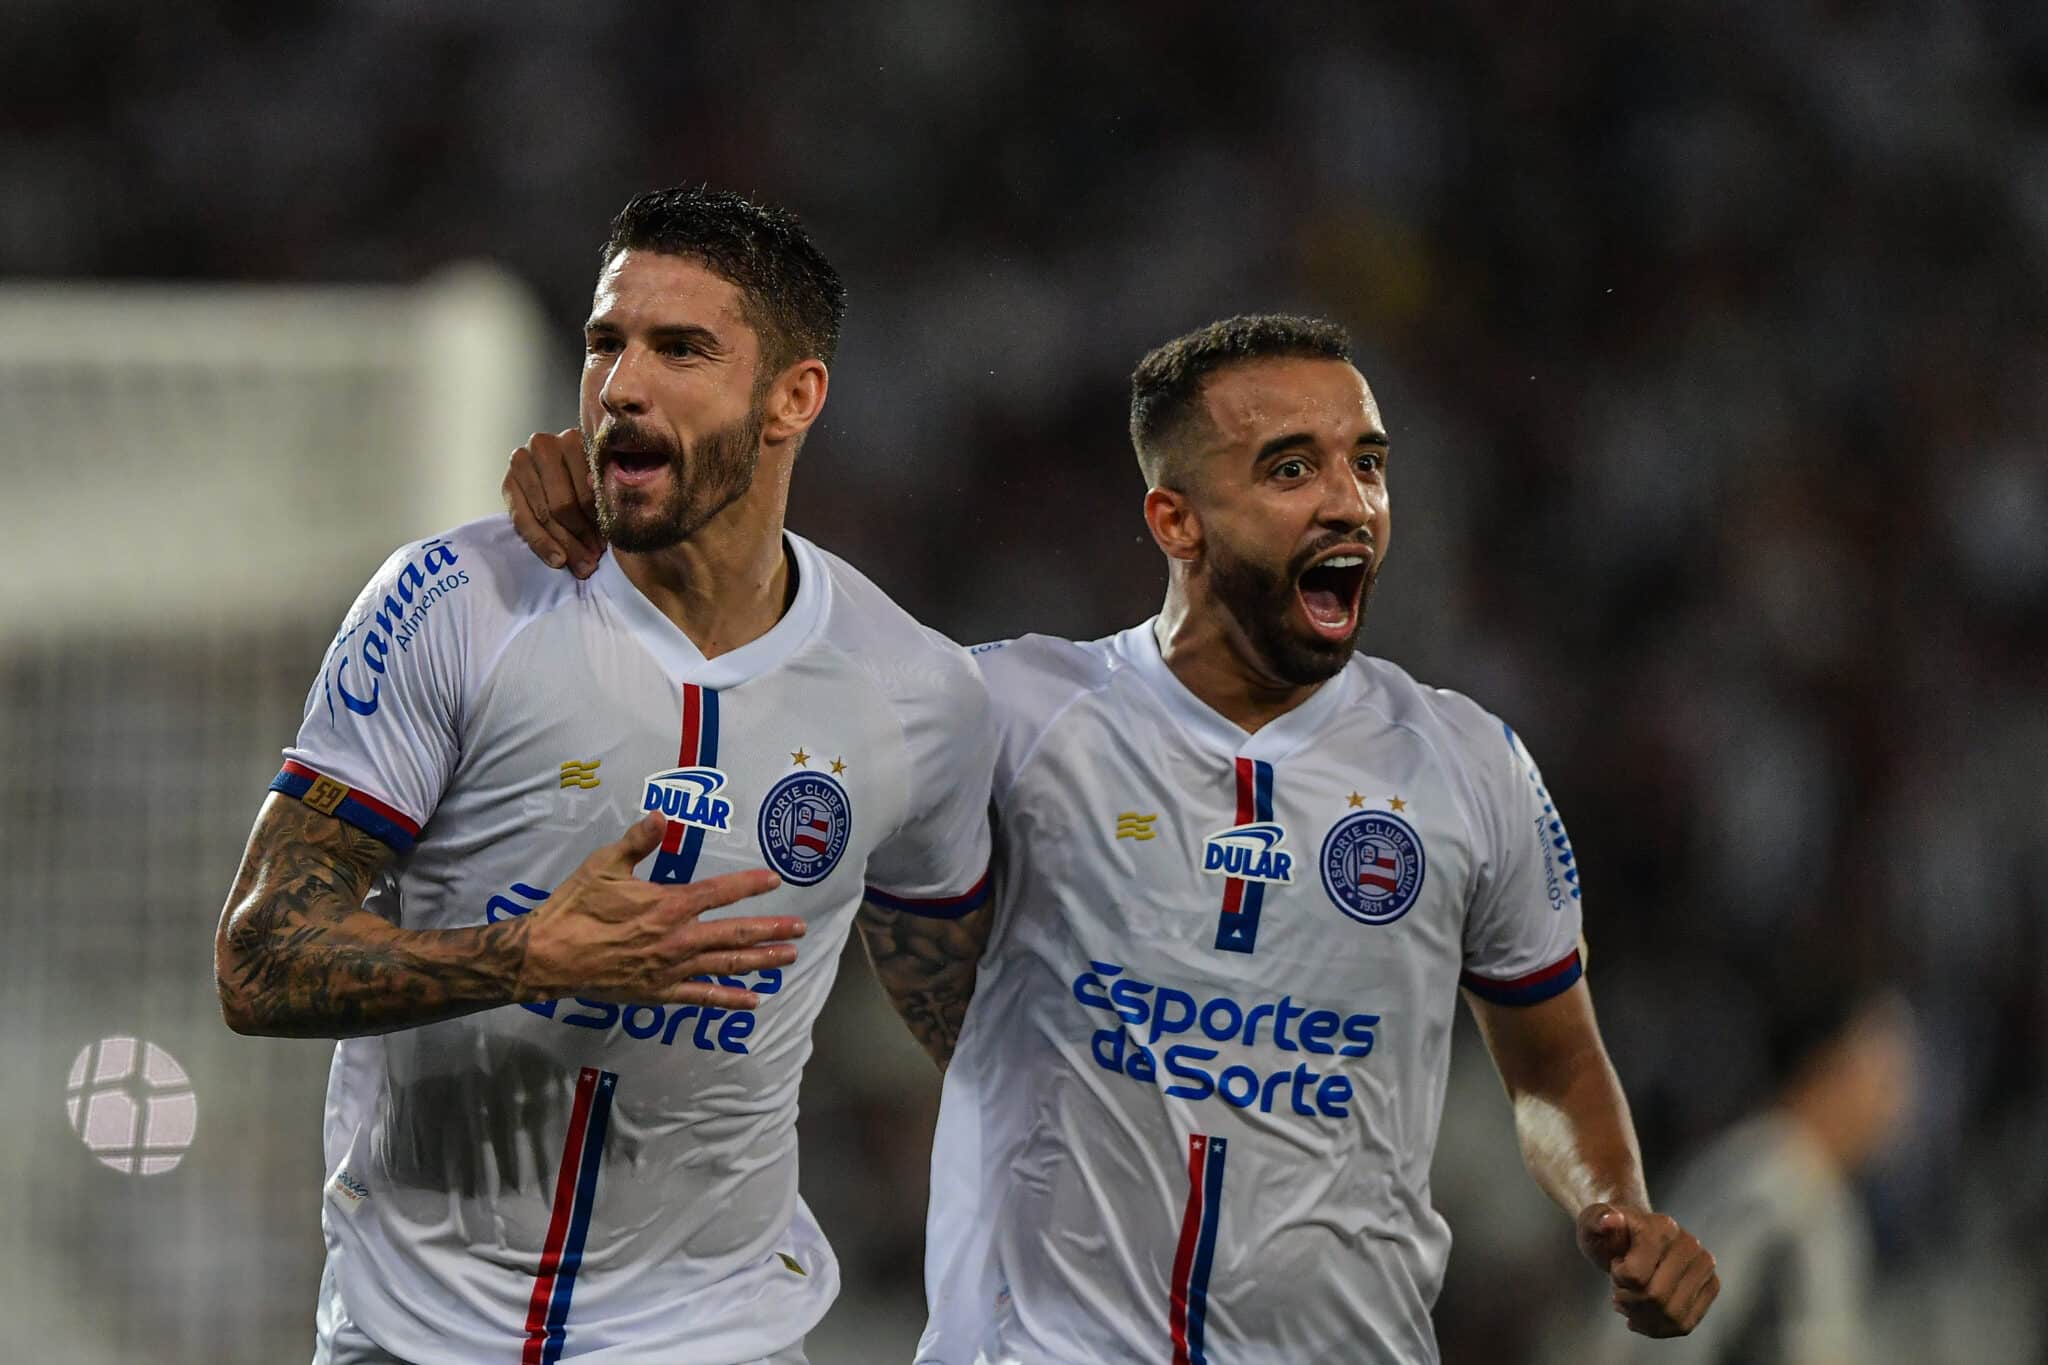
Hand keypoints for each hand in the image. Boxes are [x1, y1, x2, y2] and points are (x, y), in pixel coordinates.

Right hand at [503, 427, 603, 576]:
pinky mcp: (508, 481)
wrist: (552, 474)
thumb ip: (601, 485)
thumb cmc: (588, 481)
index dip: (599, 522)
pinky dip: (542, 543)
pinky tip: (557, 560)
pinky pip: (523, 519)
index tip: (607, 546)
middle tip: (593, 561)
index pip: (587, 490)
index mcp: (575, 439)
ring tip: (581, 565)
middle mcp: (544, 444)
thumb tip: (594, 486)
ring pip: (544, 514)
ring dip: (564, 544)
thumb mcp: (601, 481)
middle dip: (580, 538)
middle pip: (563, 504)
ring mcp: (522, 461)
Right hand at [518, 812, 802, 1008]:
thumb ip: (638, 841)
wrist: (550, 956)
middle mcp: (679, 939)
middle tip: (800, 929)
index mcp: (669, 904)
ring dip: (762, 962)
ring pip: (727, 965)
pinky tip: (753, 1001)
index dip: (750, 885)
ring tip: (789, 958)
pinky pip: (702, 998)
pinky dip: (729, 999)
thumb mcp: (605, 864)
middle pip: (736, 933)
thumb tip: (663, 815)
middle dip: (771, 930)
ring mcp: (672, 969)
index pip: (721, 892)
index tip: (774, 880)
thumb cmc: (576, 907)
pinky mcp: (660, 993)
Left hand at [1577, 1202, 1718, 1337]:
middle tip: (1621, 1288)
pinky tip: (1642, 1315)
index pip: (1636, 1276)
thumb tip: (1610, 1220)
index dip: (1619, 1278)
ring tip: (1631, 1300)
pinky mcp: (1711, 1285)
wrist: (1630, 1236)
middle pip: (1655, 1298)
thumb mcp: (1591, 1224)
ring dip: (1643, 1316)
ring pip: (1672, 1316)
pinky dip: (1658, 1327)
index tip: (1616, 1264)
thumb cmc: (1608, 1233)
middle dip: (1629, 1300)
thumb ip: (1595, 1220)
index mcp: (1662, 1226)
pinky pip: (1685, 1325)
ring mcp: (1704, 1265)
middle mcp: (1689, 1244)